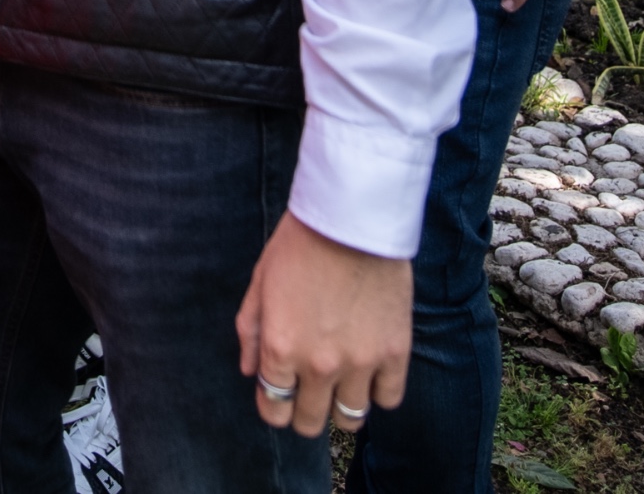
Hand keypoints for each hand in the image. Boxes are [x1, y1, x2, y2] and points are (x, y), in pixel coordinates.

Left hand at [237, 212, 411, 436]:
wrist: (350, 221)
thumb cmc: (298, 246)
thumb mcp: (259, 283)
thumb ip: (249, 332)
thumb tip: (250, 372)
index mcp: (279, 349)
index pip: (273, 410)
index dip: (274, 407)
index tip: (280, 396)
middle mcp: (318, 365)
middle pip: (310, 422)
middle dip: (304, 413)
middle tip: (310, 393)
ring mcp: (360, 363)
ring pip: (351, 419)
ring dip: (341, 408)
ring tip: (341, 388)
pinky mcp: (394, 352)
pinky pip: (389, 398)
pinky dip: (379, 392)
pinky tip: (370, 374)